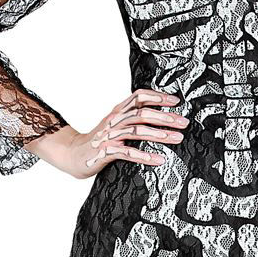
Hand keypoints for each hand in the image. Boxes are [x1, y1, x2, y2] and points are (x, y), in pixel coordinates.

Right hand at [29, 87, 187, 178]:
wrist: (73, 155)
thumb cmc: (99, 141)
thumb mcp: (116, 125)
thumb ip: (133, 119)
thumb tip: (159, 118)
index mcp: (118, 111)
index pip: (138, 97)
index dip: (157, 97)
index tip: (176, 101)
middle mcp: (114, 120)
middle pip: (142, 113)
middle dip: (165, 117)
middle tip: (183, 122)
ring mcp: (109, 136)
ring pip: (136, 131)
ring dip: (159, 134)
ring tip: (176, 138)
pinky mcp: (106, 152)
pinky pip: (127, 153)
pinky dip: (144, 156)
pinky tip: (158, 159)